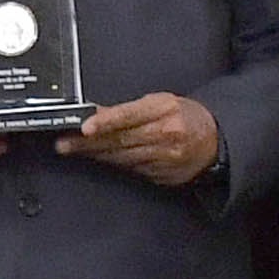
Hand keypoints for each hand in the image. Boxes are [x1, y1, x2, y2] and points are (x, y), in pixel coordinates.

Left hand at [68, 94, 223, 186]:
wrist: (215, 140)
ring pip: (122, 158)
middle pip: (120, 140)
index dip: (106, 122)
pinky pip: (132, 170)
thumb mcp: (160, 102)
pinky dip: (114, 164)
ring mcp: (165, 158)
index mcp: (165, 110)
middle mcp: (166, 134)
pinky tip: (100, 159)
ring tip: (72, 149)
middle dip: (88, 143)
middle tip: (64, 143)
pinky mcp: (163, 176)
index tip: (85, 127)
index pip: (130, 116)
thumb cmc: (185, 116)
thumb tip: (95, 114)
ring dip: (95, 154)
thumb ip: (129, 110)